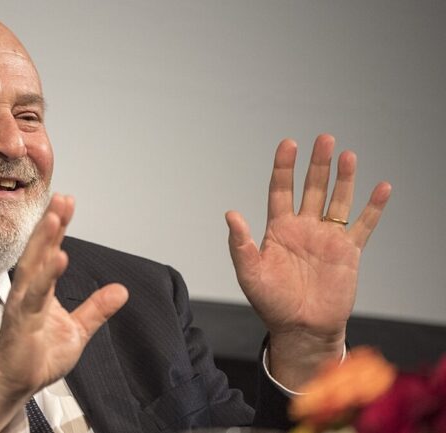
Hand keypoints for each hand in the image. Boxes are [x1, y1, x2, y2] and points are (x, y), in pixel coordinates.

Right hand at [0, 194, 128, 429]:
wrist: (16, 385)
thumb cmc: (38, 357)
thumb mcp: (77, 330)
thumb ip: (96, 308)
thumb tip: (121, 290)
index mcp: (41, 290)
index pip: (50, 252)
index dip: (58, 228)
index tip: (66, 202)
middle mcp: (29, 292)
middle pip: (39, 252)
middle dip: (49, 225)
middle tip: (61, 199)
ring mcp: (23, 305)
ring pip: (33, 268)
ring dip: (44, 241)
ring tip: (55, 218)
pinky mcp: (21, 323)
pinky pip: (34, 297)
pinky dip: (46, 277)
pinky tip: (58, 259)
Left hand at [225, 134, 390, 387]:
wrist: (300, 328)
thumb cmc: (271, 303)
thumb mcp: (249, 273)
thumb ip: (240, 244)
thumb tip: (230, 214)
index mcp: (278, 229)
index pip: (280, 189)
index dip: (284, 167)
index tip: (288, 143)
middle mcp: (304, 228)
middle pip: (312, 188)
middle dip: (318, 164)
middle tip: (325, 139)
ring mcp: (327, 238)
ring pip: (337, 200)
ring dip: (344, 179)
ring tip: (347, 155)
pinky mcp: (348, 252)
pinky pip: (364, 225)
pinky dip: (374, 208)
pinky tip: (382, 187)